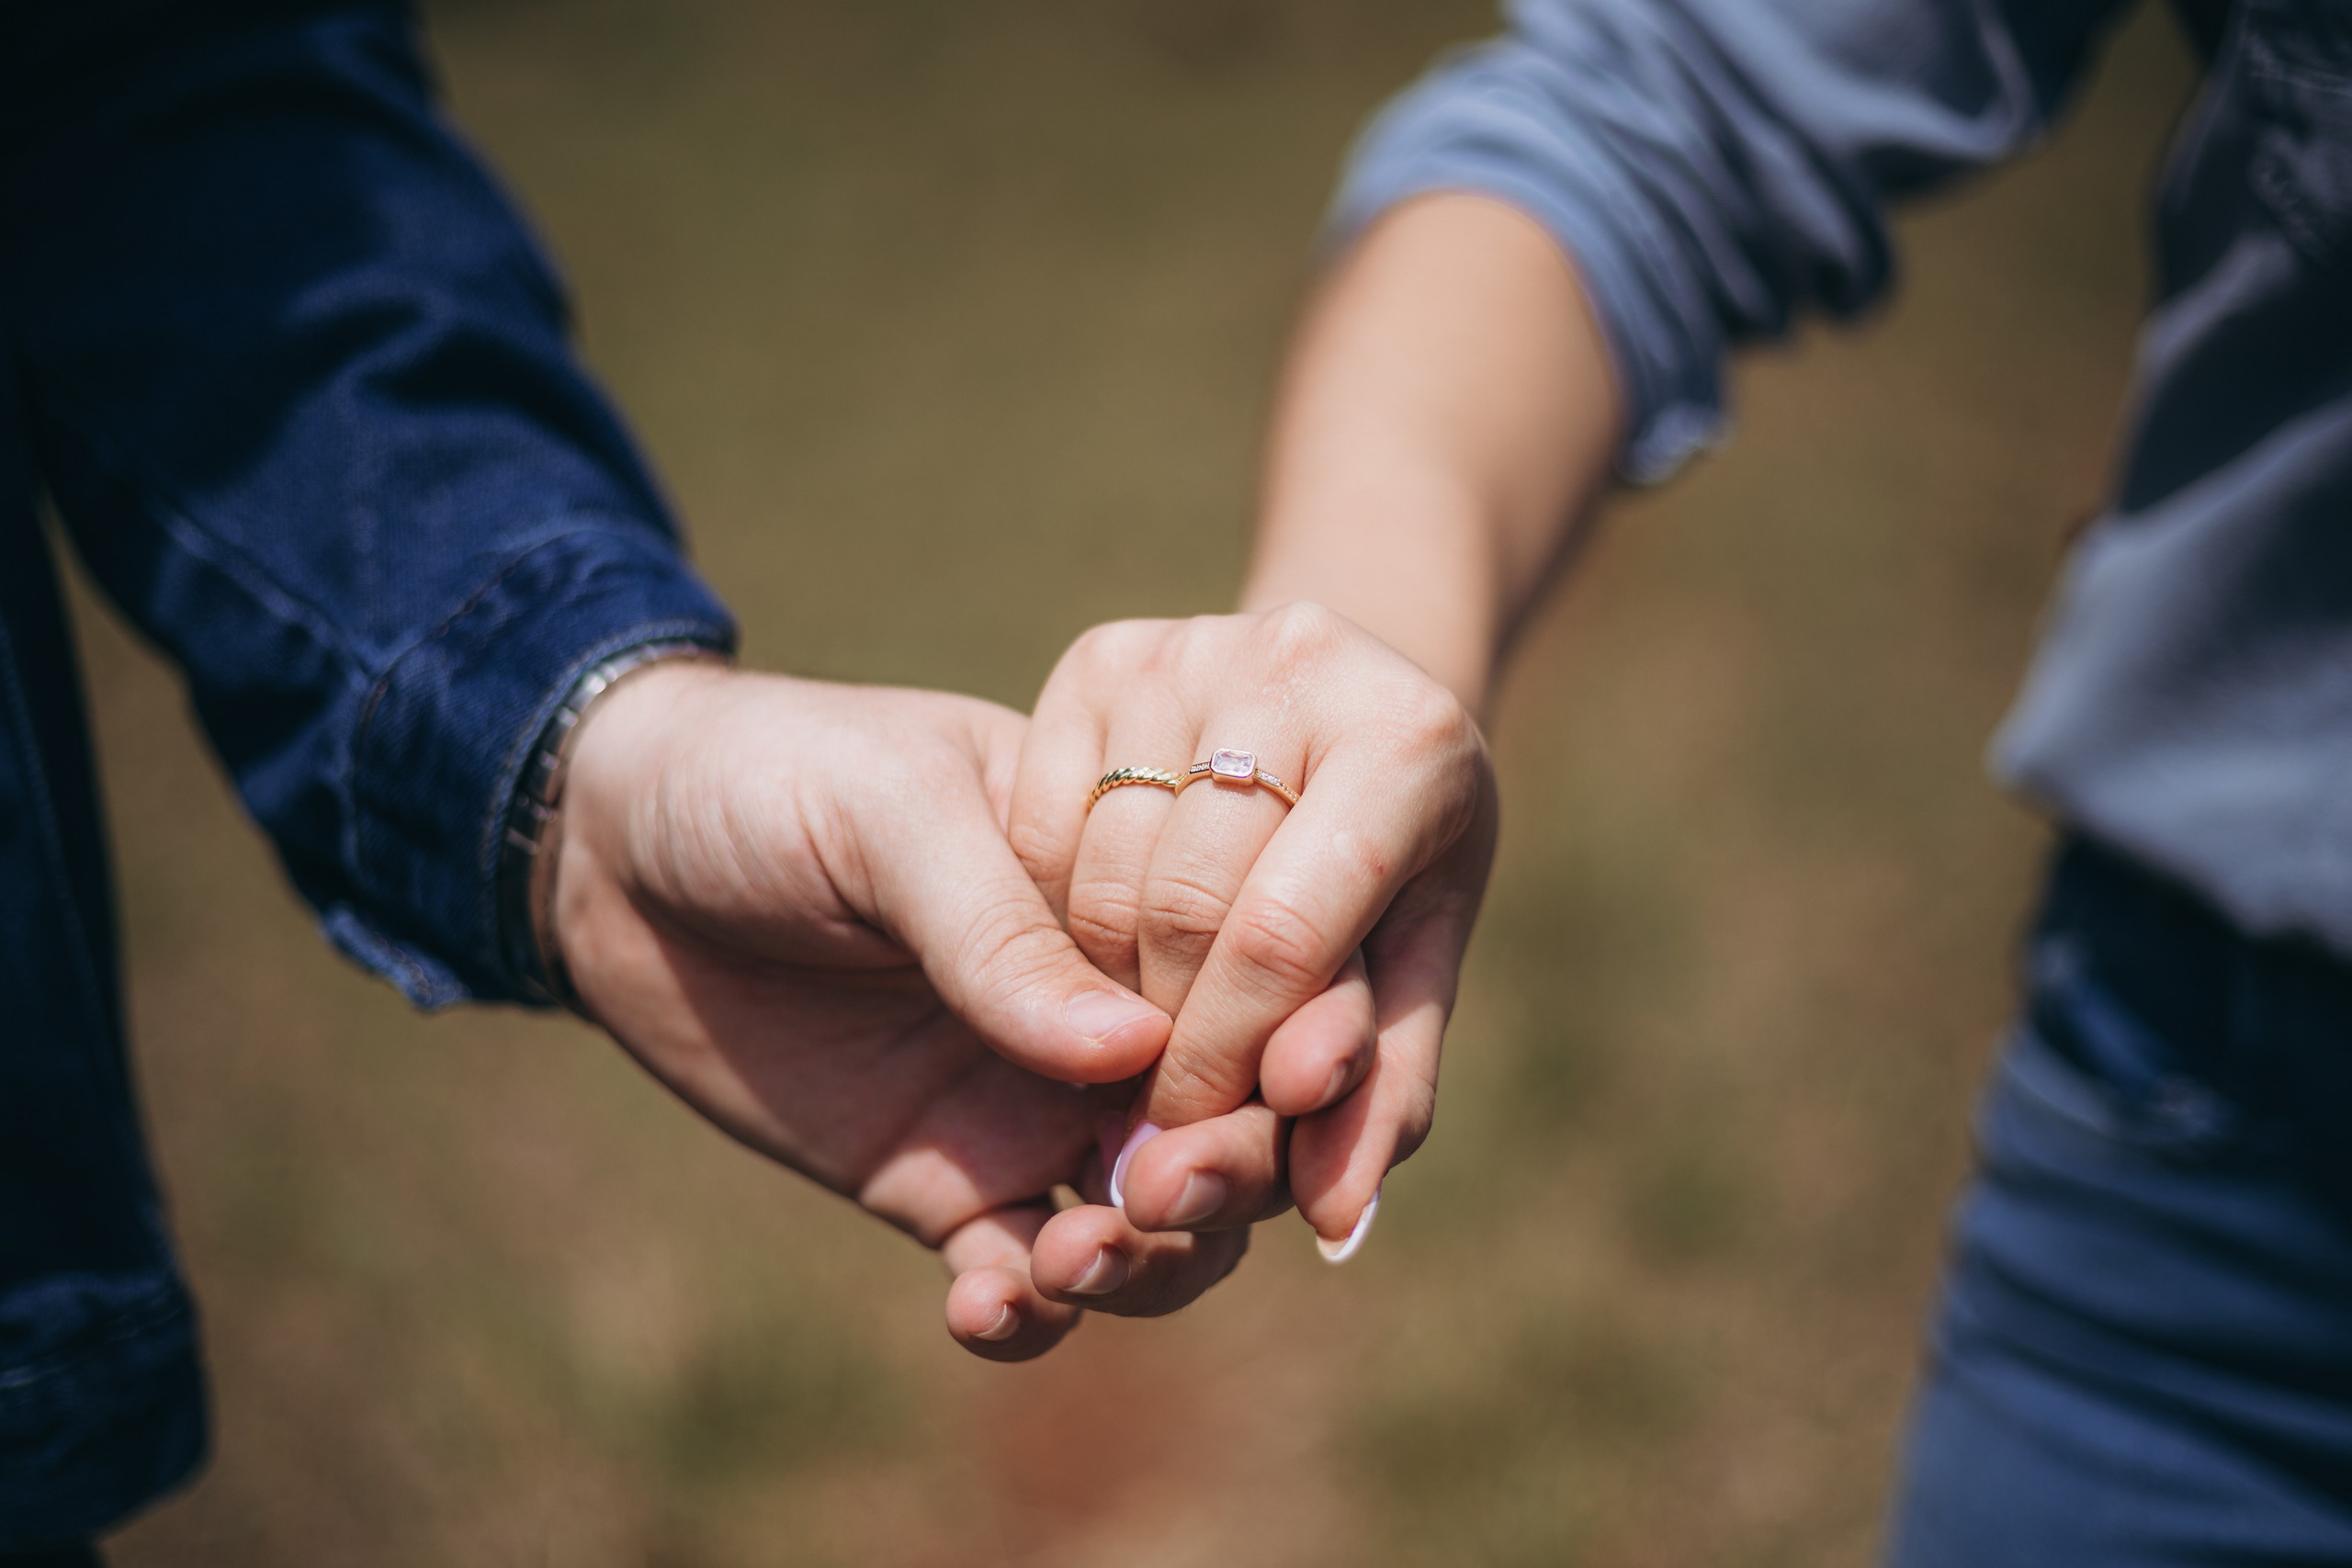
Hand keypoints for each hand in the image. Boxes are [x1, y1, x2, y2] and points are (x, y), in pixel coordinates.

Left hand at [541, 662, 1285, 1357]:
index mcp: (1132, 891)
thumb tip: (1131, 1050)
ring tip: (1071, 1262)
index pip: (1269, 974)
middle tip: (1160, 1193)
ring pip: (1156, 1221)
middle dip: (1229, 1173)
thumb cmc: (776, 775)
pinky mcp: (948, 1182)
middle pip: (1236, 1117)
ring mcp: (1034, 1103)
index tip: (1287, 1092)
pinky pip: (1024, 1274)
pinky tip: (983, 1309)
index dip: (1302, 1040)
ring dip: (1146, 1263)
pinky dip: (1030, 1313)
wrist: (614, 844)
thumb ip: (1002, 928)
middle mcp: (1110, 1008)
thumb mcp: (893, 811)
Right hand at [1009, 601, 1497, 1252]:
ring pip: (1101, 870)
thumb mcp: (1414, 968)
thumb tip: (1336, 1220)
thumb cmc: (1401, 870)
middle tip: (1149, 1120)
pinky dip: (1048, 915)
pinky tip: (1083, 958)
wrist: (1352, 711)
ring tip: (1123, 1051)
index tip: (1196, 1142)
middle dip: (1163, 1039)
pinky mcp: (1101, 649)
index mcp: (1412, 741)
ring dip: (1096, 991)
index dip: (1231, 1059)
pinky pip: (1038, 823)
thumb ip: (1380, 1090)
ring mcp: (1190, 644)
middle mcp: (1300, 660)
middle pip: (1185, 904)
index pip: (1288, 935)